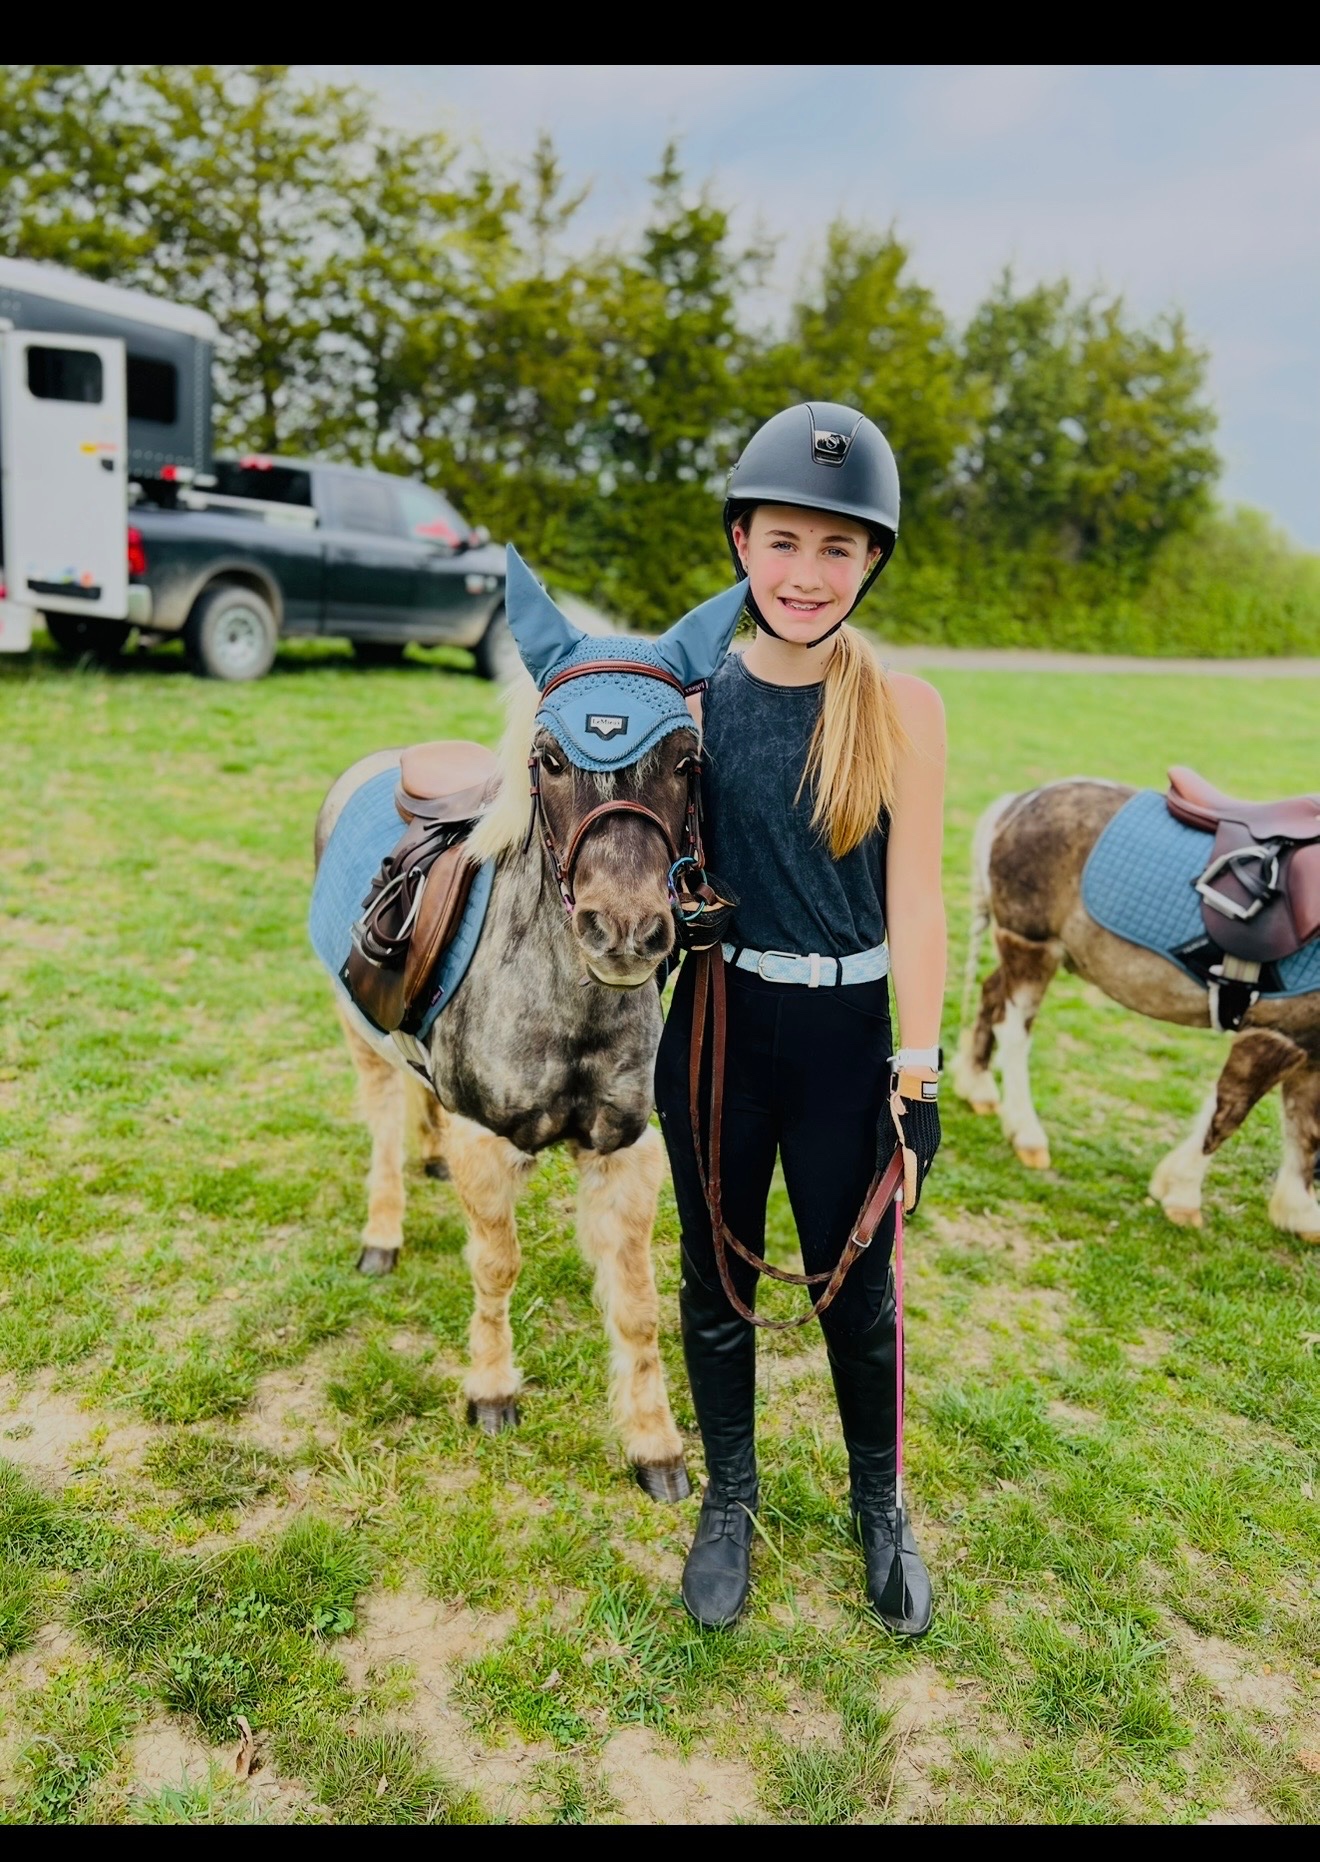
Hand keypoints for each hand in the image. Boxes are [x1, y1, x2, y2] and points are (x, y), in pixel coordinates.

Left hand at [877, 1068, 941, 1212]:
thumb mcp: (884, 1130)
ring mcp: (933, 1141)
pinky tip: (912, 1166)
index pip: (912, 1180)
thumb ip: (885, 1152)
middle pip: (919, 1175)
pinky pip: (927, 1155)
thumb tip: (882, 1171)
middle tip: (905, 1202)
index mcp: (913, 1148)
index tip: (907, 1210)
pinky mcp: (935, 1135)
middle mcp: (927, 1148)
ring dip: (915, 1176)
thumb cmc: (896, 1106)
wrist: (917, 1083)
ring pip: (924, 1165)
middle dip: (912, 1189)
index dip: (910, 1197)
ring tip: (907, 1187)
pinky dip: (919, 1164)